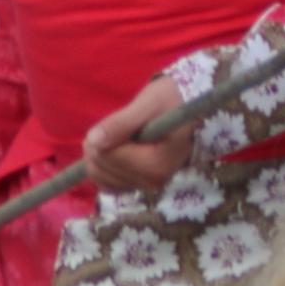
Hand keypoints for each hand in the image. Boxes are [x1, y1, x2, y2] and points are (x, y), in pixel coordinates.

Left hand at [80, 76, 192, 193]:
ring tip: (121, 133)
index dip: (104, 133)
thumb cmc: (174, 100)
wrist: (191, 109)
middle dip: (99, 143)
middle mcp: (152, 181)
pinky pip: (105, 182)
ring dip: (100, 152)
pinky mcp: (138, 185)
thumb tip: (93, 141)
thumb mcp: (149, 102)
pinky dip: (103, 165)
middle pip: (100, 167)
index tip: (121, 117)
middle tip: (121, 123)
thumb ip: (121, 123)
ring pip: (98, 175)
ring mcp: (145, 185)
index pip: (107, 155)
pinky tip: (116, 147)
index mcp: (157, 164)